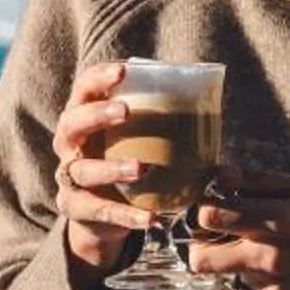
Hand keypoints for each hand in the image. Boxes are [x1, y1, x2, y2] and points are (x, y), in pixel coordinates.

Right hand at [48, 61, 159, 289]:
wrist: (100, 216)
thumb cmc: (125, 162)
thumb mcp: (139, 142)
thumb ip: (166, 127)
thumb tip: (220, 129)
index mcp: (84, 117)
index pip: (84, 88)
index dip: (99, 77)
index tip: (123, 71)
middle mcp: (70, 144)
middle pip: (71, 123)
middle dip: (97, 114)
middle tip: (126, 112)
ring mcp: (69, 177)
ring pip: (84, 170)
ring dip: (112, 168)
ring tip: (142, 169)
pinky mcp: (75, 208)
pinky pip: (98, 211)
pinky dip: (125, 215)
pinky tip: (151, 218)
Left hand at [186, 159, 289, 289]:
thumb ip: (260, 182)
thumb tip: (220, 173)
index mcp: (277, 221)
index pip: (211, 217)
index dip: (203, 208)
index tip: (211, 204)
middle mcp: (270, 257)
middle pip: (201, 259)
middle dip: (200, 244)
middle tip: (217, 232)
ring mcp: (272, 284)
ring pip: (227, 270)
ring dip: (237, 257)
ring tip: (272, 245)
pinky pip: (250, 284)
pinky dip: (259, 273)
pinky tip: (288, 264)